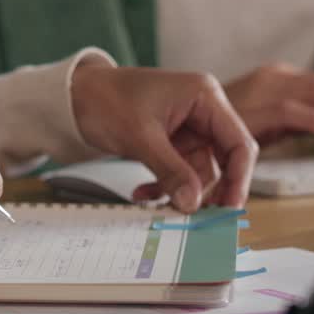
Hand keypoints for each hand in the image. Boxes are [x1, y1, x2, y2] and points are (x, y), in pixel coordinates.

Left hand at [70, 65, 257, 213]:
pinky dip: (165, 185)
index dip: (239, 178)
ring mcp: (187, 126)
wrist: (73, 95)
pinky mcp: (171, 140)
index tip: (230, 208)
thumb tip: (193, 203)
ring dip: (179, 190)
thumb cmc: (105, 99)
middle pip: (223, 159)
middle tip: (196, 217)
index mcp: (204, 96)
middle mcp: (201, 110)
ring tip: (155, 203)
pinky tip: (143, 193)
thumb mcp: (140, 137)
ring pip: (199, 170)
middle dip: (206, 189)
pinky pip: (179, 171)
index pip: (238, 142)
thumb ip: (171, 171)